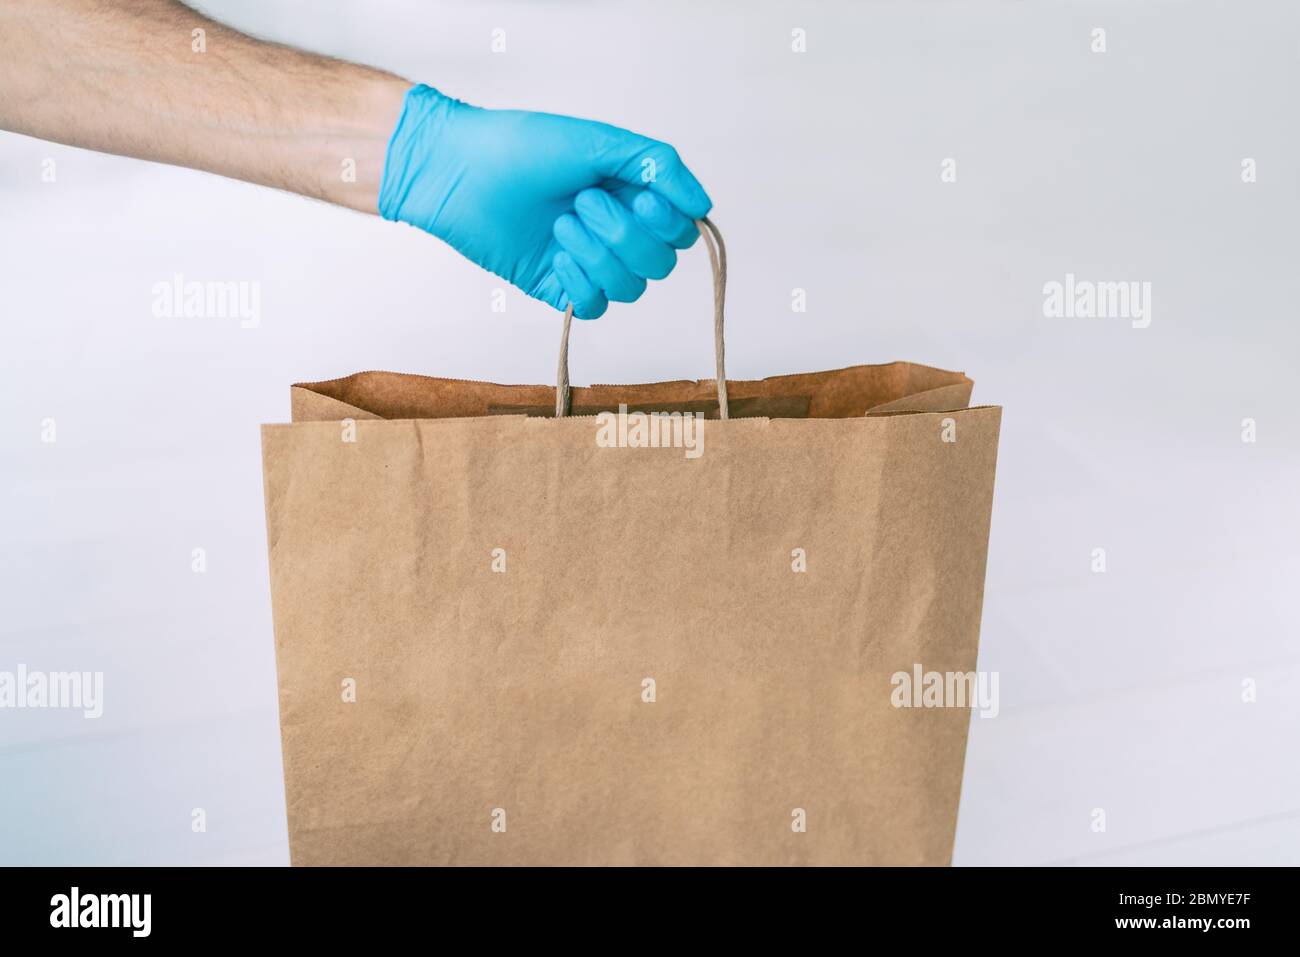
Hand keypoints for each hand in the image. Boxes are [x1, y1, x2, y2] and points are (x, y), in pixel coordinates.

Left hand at [378, 85, 711, 318]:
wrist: (459, 173)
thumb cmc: (523, 148)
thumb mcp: (600, 141)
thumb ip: (660, 165)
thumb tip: (703, 206)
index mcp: (633, 194)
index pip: (682, 231)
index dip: (667, 224)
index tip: (635, 197)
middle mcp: (617, 231)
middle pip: (660, 264)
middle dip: (624, 237)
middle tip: (582, 202)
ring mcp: (588, 262)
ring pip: (630, 289)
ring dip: (598, 257)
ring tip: (561, 224)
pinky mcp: (558, 287)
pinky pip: (594, 307)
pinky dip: (580, 284)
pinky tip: (556, 257)